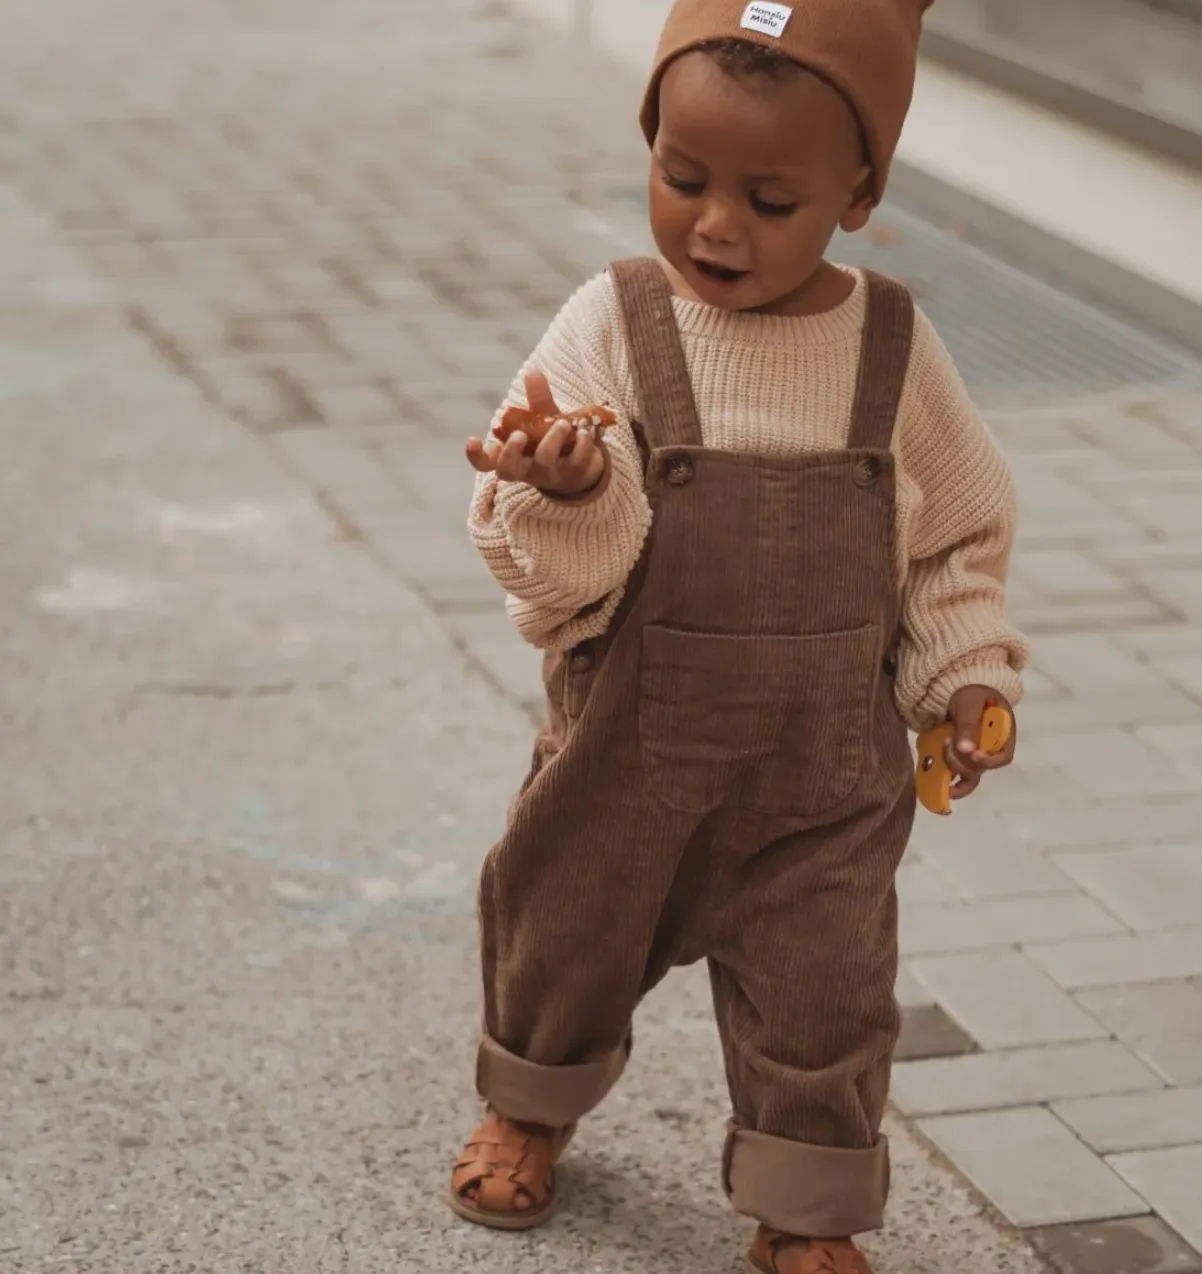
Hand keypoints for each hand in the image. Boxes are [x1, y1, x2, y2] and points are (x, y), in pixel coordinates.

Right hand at [465, 370, 606, 497]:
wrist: (583, 468)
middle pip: (508, 470)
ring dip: (552, 440)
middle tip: (520, 434)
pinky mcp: (574, 475)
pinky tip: (585, 432)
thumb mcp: (542, 420)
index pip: (485, 463)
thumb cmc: (552, 442)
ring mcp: (549, 475)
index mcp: (511, 457)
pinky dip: (582, 445)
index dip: (476, 455)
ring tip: (563, 423)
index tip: (472, 440)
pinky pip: (576, 462)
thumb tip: (532, 370)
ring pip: (544, 462)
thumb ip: (537, 399)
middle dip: (511, 452)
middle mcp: (526, 469)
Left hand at [945, 685, 1016, 800]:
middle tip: (947, 744)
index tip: (973, 756)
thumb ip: (968, 725)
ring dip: (954, 769)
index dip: (989, 762)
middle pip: (982, 768)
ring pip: (969, 773)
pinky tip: (938, 780)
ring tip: (940, 755)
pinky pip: (957, 770)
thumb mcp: (969, 704)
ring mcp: (976, 753)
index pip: (1004, 757)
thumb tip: (966, 751)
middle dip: (963, 762)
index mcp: (1003, 734)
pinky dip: (948, 776)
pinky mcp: (962, 755)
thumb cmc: (971, 693)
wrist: (958, 688)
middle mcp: (992, 748)